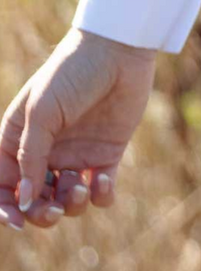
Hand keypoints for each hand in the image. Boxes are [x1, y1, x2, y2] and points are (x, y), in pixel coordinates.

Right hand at [1, 28, 156, 231]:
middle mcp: (46, 150)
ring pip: (68, 200)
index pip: (4, 183)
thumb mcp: (42, 111)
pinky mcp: (106, 154)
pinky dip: (100, 195)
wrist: (119, 49)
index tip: (18, 220)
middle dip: (41, 213)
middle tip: (53, 210)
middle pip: (36, 199)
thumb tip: (24, 201)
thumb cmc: (72, 72)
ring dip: (71, 204)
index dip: (6, 207)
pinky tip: (101, 180)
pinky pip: (100, 190)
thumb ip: (30, 157)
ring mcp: (77, 153)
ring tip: (79, 187)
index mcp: (19, 138)